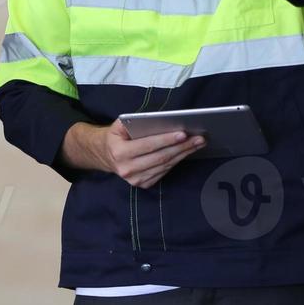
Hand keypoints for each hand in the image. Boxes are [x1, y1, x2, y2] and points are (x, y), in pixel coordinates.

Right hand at [67, 119, 203, 188]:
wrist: (105, 155)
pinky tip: (185, 152)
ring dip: (183, 154)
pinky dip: (176, 161)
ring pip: (165, 166)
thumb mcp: (117, 126)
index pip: (148, 145)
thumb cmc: (116, 137)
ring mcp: (135, 179)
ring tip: (197, 144)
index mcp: (120, 152)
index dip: (166, 140)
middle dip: (182, 147)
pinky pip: (164, 172)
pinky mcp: (142, 184)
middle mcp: (127, 169)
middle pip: (161, 157)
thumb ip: (132, 122)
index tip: (183, 134)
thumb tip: (156, 120)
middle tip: (198, 138)